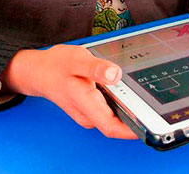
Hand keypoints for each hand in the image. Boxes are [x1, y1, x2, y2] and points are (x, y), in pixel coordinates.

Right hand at [0, 45, 136, 139]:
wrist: (38, 72)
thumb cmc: (55, 66)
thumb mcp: (77, 59)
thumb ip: (96, 68)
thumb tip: (115, 74)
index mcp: (86, 104)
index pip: (113, 128)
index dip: (134, 129)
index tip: (150, 124)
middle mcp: (88, 114)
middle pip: (118, 122)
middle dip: (135, 114)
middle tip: (149, 98)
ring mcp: (89, 113)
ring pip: (114, 115)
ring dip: (127, 106)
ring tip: (134, 89)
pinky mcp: (90, 108)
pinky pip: (109, 109)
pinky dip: (118, 100)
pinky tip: (120, 87)